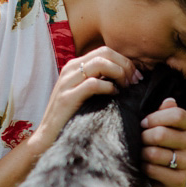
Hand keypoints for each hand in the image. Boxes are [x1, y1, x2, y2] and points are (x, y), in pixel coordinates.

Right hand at [27, 47, 141, 155]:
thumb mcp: (86, 92)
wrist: (49, 135)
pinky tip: (114, 95)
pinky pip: (94, 84)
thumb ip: (100, 80)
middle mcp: (70, 69)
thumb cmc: (73, 115)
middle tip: (135, 81)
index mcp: (75, 65)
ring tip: (126, 87)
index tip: (136, 77)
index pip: (105, 51)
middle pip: (105, 53)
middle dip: (125, 65)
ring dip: (119, 73)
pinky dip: (109, 87)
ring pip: (100, 63)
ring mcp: (68, 82)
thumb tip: (127, 76)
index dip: (125, 61)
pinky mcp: (68, 97)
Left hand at [140, 97, 185, 186]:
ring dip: (143, 153)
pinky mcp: (180, 180)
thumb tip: (169, 100)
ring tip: (142, 153)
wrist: (166, 177)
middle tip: (140, 140)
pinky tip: (145, 166)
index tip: (143, 123)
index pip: (177, 115)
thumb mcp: (163, 126)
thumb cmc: (162, 144)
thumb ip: (165, 112)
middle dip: (144, 136)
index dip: (155, 117)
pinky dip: (144, 167)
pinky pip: (153, 170)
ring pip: (155, 153)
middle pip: (162, 134)